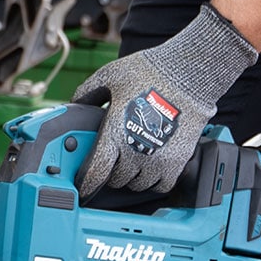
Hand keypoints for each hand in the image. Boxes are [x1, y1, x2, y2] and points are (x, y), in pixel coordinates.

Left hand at [72, 4, 257, 196]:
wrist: (187, 75)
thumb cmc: (149, 73)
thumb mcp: (109, 76)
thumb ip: (87, 93)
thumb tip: (73, 106)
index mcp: (115, 133)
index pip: (96, 172)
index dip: (86, 184)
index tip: (84, 187)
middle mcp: (135, 151)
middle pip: (116, 180)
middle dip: (112, 172)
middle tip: (115, 158)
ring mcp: (158, 160)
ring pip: (138, 185)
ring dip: (133, 177)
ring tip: (135, 160)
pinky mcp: (178, 162)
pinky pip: (161, 186)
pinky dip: (155, 180)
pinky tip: (153, 166)